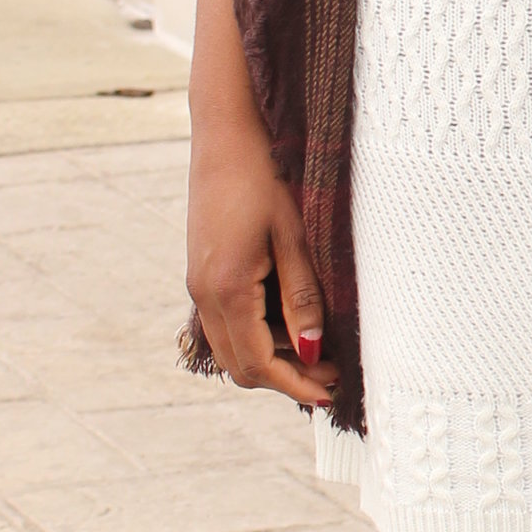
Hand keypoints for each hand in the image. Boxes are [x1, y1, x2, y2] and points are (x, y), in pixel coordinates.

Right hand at [186, 0, 339, 409]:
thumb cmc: (266, 179)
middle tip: (333, 372)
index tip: (331, 395)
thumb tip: (314, 351)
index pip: (260, 363)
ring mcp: (198, 285)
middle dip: (285, 379)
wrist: (225, 136)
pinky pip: (226, 325)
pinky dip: (256, 337)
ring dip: (271, 360)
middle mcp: (204, 294)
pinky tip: (290, 322)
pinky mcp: (202, 273)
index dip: (296, 385)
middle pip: (240, 367)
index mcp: (227, 289)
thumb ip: (302, 298)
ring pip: (231, 349)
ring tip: (318, 349)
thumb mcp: (294, 238)